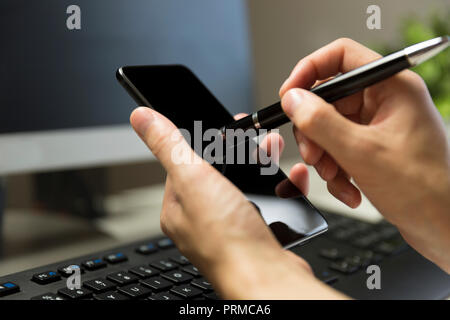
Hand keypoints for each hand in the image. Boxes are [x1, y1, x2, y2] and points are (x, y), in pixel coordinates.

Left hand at [130, 107, 346, 298]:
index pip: (183, 163)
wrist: (266, 277)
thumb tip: (142, 118)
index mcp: (178, 206)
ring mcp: (230, 226)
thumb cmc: (226, 238)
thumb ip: (168, 145)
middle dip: (239, 150)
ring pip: (244, 185)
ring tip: (274, 148)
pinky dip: (279, 185)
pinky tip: (288, 177)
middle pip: (218, 171)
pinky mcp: (255, 233)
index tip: (222, 126)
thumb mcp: (192, 177)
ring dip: (261, 162)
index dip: (204, 140)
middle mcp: (201, 219)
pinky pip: (267, 202)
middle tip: (256, 136)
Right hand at [280, 38, 449, 271]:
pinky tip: (348, 188)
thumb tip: (293, 100)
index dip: (309, 71)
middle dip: (314, 129)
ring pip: (330, 126)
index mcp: (392, 87)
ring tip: (334, 176)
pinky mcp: (373, 147)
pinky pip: (339, 148)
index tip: (289, 95)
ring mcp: (379, 125)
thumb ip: (321, 122)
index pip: (341, 56)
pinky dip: (337, 169)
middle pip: (330, 97)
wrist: (443, 226)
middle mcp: (386, 101)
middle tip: (312, 153)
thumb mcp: (361, 152)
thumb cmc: (422, 188)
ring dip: (324, 155)